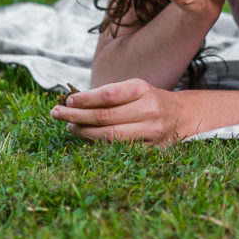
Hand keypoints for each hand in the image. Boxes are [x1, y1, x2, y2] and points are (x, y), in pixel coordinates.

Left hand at [51, 78, 186, 147]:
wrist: (183, 116)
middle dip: (76, 115)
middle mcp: (148, 110)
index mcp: (142, 90)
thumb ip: (110, 94)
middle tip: (56, 113)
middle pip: (105, 117)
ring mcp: (151, 132)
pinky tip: (86, 138)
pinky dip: (99, 144)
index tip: (67, 100)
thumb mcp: (135, 88)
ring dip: (84, 132)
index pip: (108, 95)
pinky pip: (119, 149)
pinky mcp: (152, 150)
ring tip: (68, 126)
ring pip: (110, 136)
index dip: (85, 99)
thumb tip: (74, 102)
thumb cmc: (150, 100)